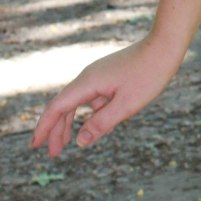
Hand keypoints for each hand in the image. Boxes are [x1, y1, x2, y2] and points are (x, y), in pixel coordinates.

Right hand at [31, 36, 181, 159]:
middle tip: (52, 154)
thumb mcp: (127, 104)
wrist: (164, 46)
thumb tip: (79, 142)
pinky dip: (85, 114)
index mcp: (88, 83)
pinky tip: (90, 125)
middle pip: (63, 106)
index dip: (45, 127)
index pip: (57, 107)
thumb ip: (102, 123)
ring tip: (65, 144)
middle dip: (55, 130)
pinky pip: (90, 98)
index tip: (35, 146)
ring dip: (69, 123)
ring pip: (76, 102)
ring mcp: (97, 76)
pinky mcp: (107, 76)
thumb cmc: (149, 74)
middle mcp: (88, 78)